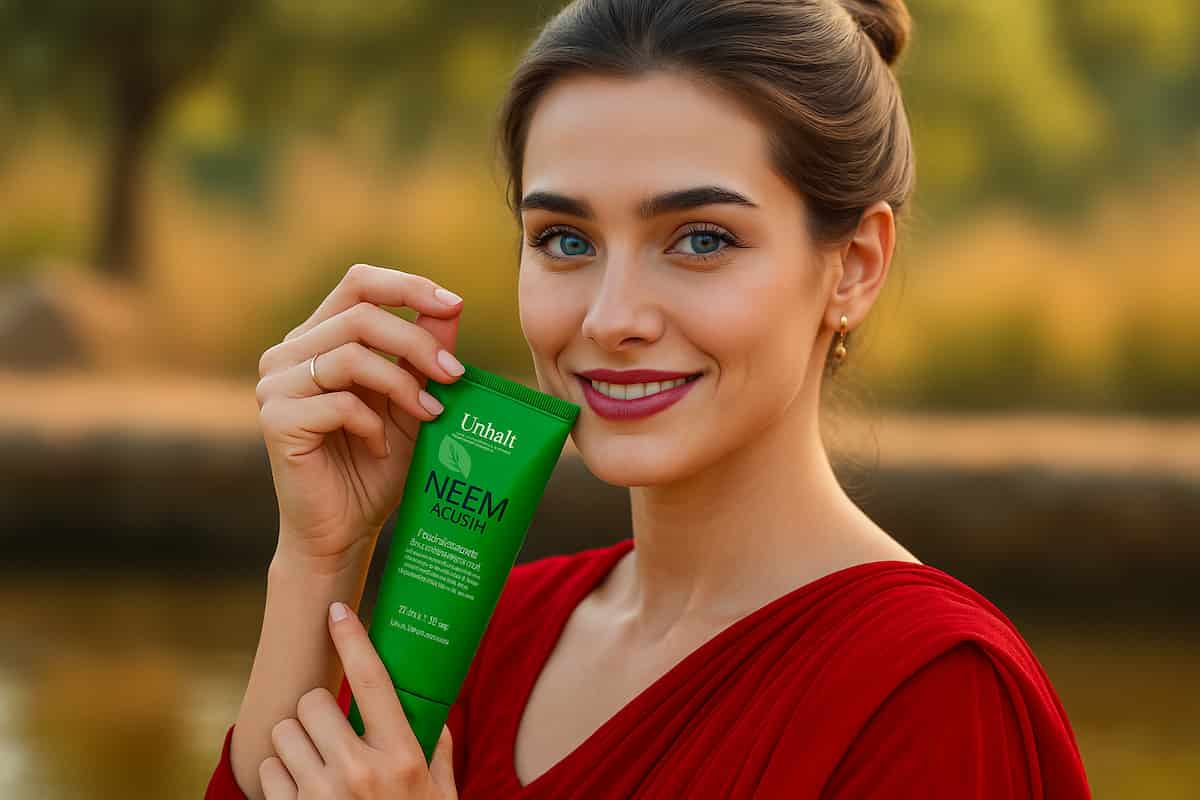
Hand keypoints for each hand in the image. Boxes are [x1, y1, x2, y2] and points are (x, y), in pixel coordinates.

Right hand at [255, 263, 465, 570]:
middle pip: (361, 315)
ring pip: (351, 355)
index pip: (358, 284)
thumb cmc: (378, 465)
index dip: (407, 286)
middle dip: (418, 342)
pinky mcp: (277, 420)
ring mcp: (276, 385)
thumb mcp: (412, 401)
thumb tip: (452, 306)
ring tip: (430, 414)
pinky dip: (372, 425)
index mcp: (318, 337)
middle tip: (456, 375)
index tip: (455, 305)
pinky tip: (380, 450)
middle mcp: (289, 353)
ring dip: (403, 384)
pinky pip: (339, 403)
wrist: (344, 529)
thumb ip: (425, 354)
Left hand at [259, 601, 457, 798]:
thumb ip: (437, 749)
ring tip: (316, 761)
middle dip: (319, 711)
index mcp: (401, 756)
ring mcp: (322, 795)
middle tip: (332, 729)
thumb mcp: (441, 791)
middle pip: (314, 702)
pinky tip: (303, 790)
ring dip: (296, 742)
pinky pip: (267, 770)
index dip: (352, 639)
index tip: (337, 611)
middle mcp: (360, 771)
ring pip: (284, 732)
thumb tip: (435, 716)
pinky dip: (280, 776)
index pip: (372, 680)